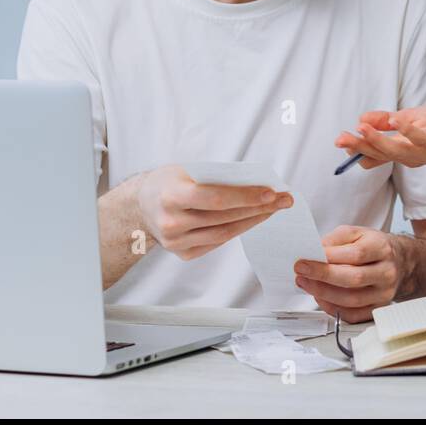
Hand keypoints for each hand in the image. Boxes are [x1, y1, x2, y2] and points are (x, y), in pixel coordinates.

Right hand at [135, 164, 292, 259]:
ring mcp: (176, 242)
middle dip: (259, 208)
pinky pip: (217, 242)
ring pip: (224, 233)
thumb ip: (217, 178)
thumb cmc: (169, 182)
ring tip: (274, 209)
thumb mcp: (188, 170)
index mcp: (171, 196)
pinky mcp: (182, 254)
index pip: (216, 198)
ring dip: (253, 220)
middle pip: (224, 217)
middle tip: (284, 199)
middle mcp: (171, 222)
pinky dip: (238, 230)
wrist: (141, 205)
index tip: (271, 192)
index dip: (246, 197)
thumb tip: (257, 183)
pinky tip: (254, 219)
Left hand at [293, 225, 407, 322]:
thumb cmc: (374, 246)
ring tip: (306, 284)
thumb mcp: (356, 233)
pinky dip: (333, 308)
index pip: (356, 255)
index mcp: (382, 248)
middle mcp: (386, 272)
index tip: (306, 259)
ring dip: (324, 293)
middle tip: (301, 272)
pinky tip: (320, 297)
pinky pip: (353, 315)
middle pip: (354, 279)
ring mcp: (384, 293)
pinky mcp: (378, 308)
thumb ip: (335, 240)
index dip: (329, 258)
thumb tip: (314, 252)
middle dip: (323, 277)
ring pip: (352, 300)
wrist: (399, 262)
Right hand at [333, 104, 425, 169]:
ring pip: (396, 151)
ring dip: (378, 140)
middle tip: (340, 139)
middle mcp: (409, 155)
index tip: (341, 140)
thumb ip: (386, 120)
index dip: (357, 148)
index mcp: (401, 149)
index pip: (374, 152)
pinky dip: (408, 131)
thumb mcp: (410, 118)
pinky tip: (396, 121)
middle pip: (380, 153)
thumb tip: (360, 119)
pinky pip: (422, 141)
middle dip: (359, 146)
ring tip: (361, 128)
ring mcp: (424, 153)